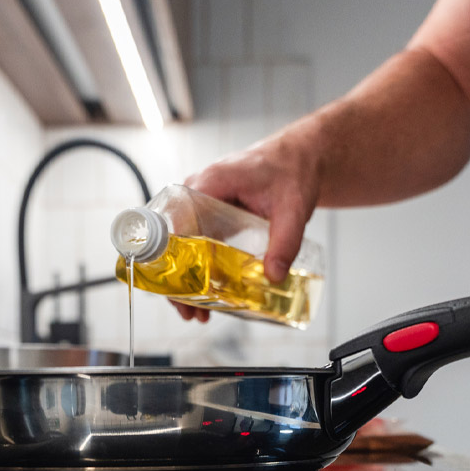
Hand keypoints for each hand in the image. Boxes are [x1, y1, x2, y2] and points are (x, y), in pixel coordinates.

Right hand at [175, 135, 322, 322]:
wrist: (297, 159)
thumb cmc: (291, 171)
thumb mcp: (294, 208)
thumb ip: (285, 241)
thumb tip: (273, 275)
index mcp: (212, 181)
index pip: (178, 219)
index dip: (173, 254)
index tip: (178, 284)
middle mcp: (197, 191)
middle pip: (172, 238)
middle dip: (177, 277)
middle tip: (188, 309)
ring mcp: (200, 203)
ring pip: (179, 245)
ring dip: (184, 278)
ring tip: (195, 311)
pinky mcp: (208, 214)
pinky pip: (193, 243)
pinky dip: (196, 269)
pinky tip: (204, 295)